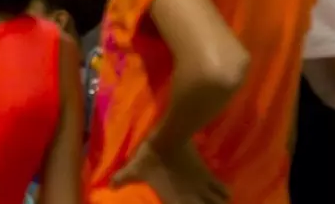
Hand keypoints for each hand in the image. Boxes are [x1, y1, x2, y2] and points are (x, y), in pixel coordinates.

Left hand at [111, 141, 228, 203]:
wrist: (170, 137)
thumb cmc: (151, 155)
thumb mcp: (135, 168)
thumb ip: (124, 178)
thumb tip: (110, 186)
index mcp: (175, 199)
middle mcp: (192, 197)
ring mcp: (202, 187)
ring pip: (219, 203)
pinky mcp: (208, 174)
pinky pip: (222, 189)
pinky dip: (224, 193)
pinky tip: (223, 193)